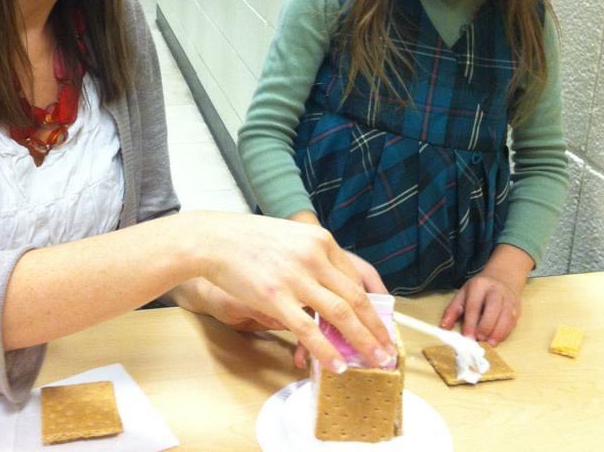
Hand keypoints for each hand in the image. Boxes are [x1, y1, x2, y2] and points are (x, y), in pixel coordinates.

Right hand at [191, 212, 395, 372]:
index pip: (356, 278)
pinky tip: (337, 365)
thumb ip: (315, 258)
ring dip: (362, 342)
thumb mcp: (293, 238)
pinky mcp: (275, 297)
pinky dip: (326, 350)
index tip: (381, 325)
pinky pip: (307, 329)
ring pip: (340, 314)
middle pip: (356, 298)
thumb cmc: (251, 239)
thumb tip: (334, 290)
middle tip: (389, 351)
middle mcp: (314, 257)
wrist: (215, 238)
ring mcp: (295, 277)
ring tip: (374, 361)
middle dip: (377, 329)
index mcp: (321, 241)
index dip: (372, 307)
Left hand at [439, 245, 532, 345]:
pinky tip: (497, 339)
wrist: (503, 277)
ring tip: (489, 343)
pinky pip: (512, 322)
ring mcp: (508, 298)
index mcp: (479, 285)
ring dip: (498, 332)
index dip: (471, 323)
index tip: (468, 337)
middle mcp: (495, 290)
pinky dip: (505, 332)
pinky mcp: (516, 307)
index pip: (474, 305)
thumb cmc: (479, 289)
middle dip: (486, 326)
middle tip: (480, 339)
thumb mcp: (463, 294)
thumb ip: (453, 310)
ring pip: (506, 316)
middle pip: (493, 309)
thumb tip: (443, 327)